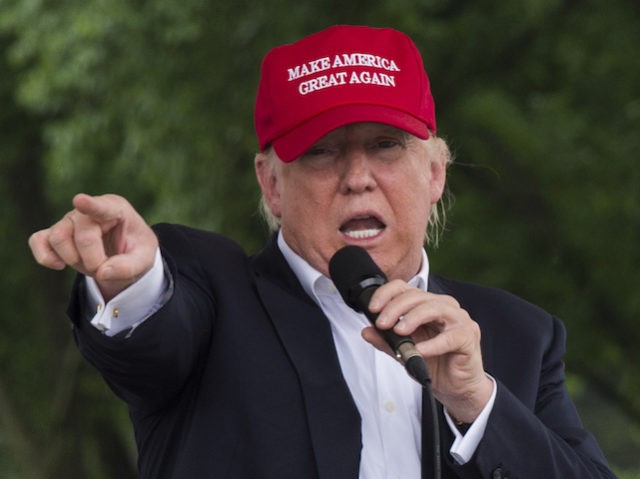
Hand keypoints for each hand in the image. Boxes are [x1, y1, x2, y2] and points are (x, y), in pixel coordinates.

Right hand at [28, 193, 157, 300]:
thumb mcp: (144, 259)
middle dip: (93, 259)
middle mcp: (88, 210)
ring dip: (73, 259)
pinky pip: (38, 241)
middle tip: (106, 268)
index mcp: (115, 209)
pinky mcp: (53, 232)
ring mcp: (68, 220)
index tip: (80, 200)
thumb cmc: (135, 250)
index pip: (102, 207)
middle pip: (82, 235)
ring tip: (90, 264)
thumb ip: (128, 267)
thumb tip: (102, 273)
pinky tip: (60, 266)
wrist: (123, 254)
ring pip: (58, 238)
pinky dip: (45, 256)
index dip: (90, 205)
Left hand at [362, 280, 492, 423]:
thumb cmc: (435, 363)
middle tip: (382, 323)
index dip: (387, 294)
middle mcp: (444, 306)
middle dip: (395, 308)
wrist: (456, 388)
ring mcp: (459, 320)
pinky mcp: (468, 337)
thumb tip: (366, 331)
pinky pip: (450, 337)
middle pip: (417, 297)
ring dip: (413, 318)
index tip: (373, 308)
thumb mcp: (405, 352)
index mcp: (428, 304)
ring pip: (434, 308)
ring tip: (399, 331)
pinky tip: (419, 351)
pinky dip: (432, 344)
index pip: (405, 288)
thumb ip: (387, 341)